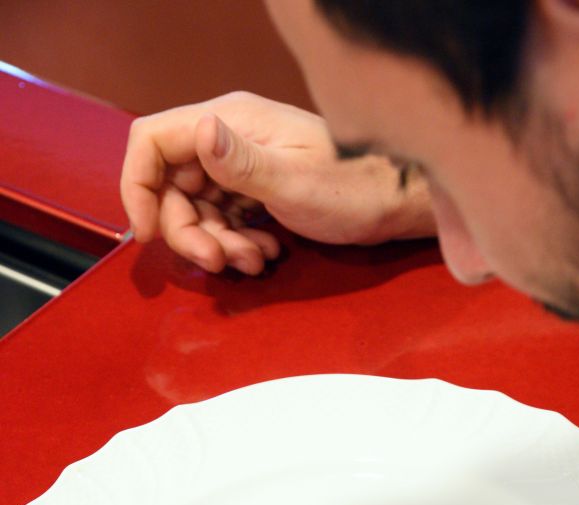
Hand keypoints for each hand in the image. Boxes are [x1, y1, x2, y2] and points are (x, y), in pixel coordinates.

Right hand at [120, 91, 434, 273]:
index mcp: (229, 121)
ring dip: (216, 244)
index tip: (148, 234)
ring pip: (197, 210)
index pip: (152, 140)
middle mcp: (228, 139)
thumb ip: (242, 163)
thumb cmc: (354, 187)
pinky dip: (235, 244)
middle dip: (188, 231)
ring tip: (255, 260)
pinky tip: (266, 254)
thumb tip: (200, 131)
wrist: (395, 203)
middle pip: (171, 186)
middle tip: (219, 261)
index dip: (137, 186)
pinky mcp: (255, 191)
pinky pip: (223, 220)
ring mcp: (241, 166)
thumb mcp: (295, 182)